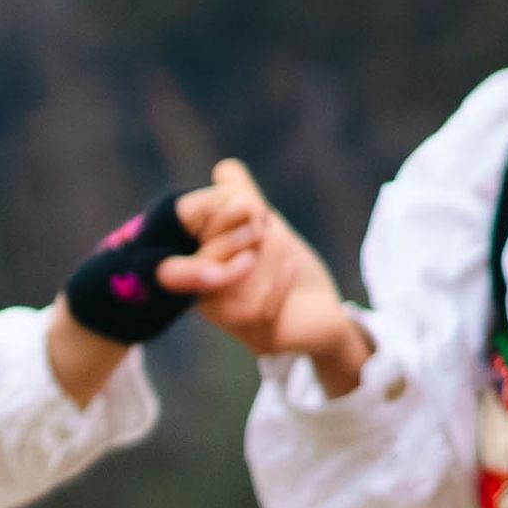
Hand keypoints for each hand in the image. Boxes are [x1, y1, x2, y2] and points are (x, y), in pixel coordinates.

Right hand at [173, 159, 372, 380]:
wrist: (324, 309)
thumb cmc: (289, 268)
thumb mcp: (266, 227)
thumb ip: (244, 198)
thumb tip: (225, 169)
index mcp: (198, 267)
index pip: (182, 235)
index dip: (209, 212)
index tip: (244, 195)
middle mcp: (204, 297)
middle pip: (203, 258)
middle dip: (237, 228)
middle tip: (262, 217)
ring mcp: (230, 322)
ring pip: (231, 283)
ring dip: (264, 252)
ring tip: (282, 238)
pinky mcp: (259, 338)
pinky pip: (258, 308)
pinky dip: (276, 280)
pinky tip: (291, 261)